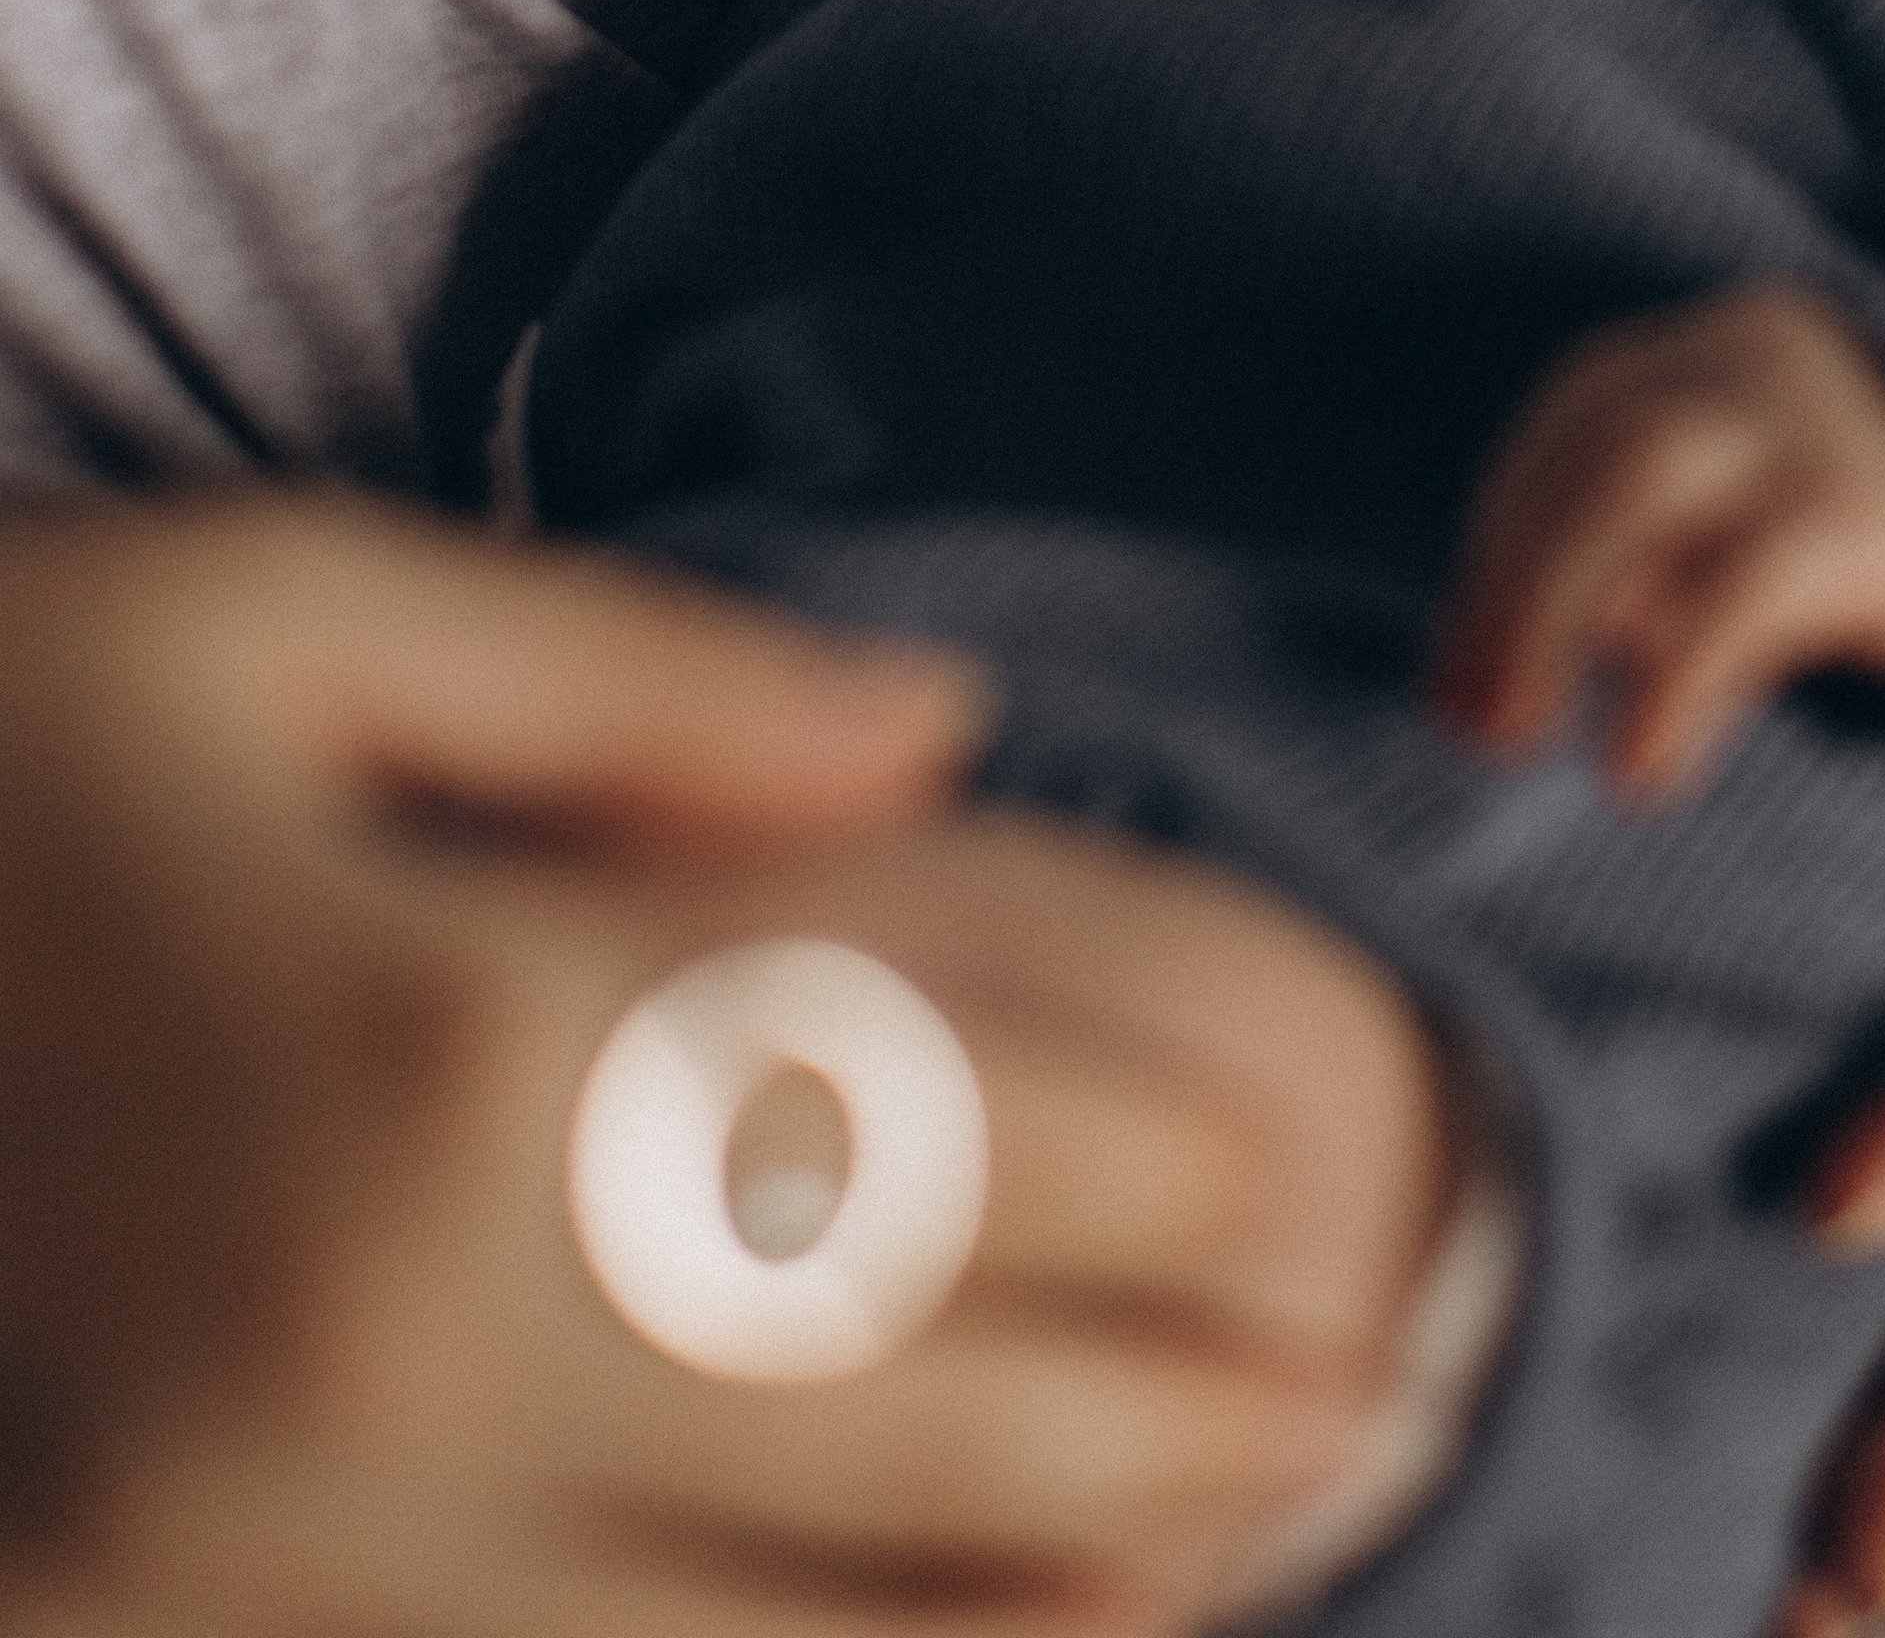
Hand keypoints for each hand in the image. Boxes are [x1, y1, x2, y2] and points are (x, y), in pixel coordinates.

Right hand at [0, 496, 1446, 1636]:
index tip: (1325, 1148)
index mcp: (430, 1041)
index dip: (1142, 1142)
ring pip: (741, 1631)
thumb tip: (946, 728)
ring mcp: (260, 1547)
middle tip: (1364, 1393)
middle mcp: (372, 1339)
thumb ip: (636, 680)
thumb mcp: (281, 609)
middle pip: (868, 1397)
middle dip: (1156, 1405)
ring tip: (1234, 1565)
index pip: (899, 1109)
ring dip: (1018, 1607)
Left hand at [1434, 282, 1884, 795]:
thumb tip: (1475, 686)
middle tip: (1469, 726)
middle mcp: (1757, 359)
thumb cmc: (1880, 556)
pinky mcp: (1878, 521)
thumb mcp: (1746, 537)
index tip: (1454, 672)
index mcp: (1717, 349)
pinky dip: (1669, 682)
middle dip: (1508, 586)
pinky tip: (1637, 769)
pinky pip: (1741, 591)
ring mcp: (1821, 425)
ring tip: (1519, 742)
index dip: (1495, 545)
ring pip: (1637, 484)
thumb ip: (1635, 576)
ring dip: (1549, 614)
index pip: (1568, 424)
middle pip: (1591, 451)